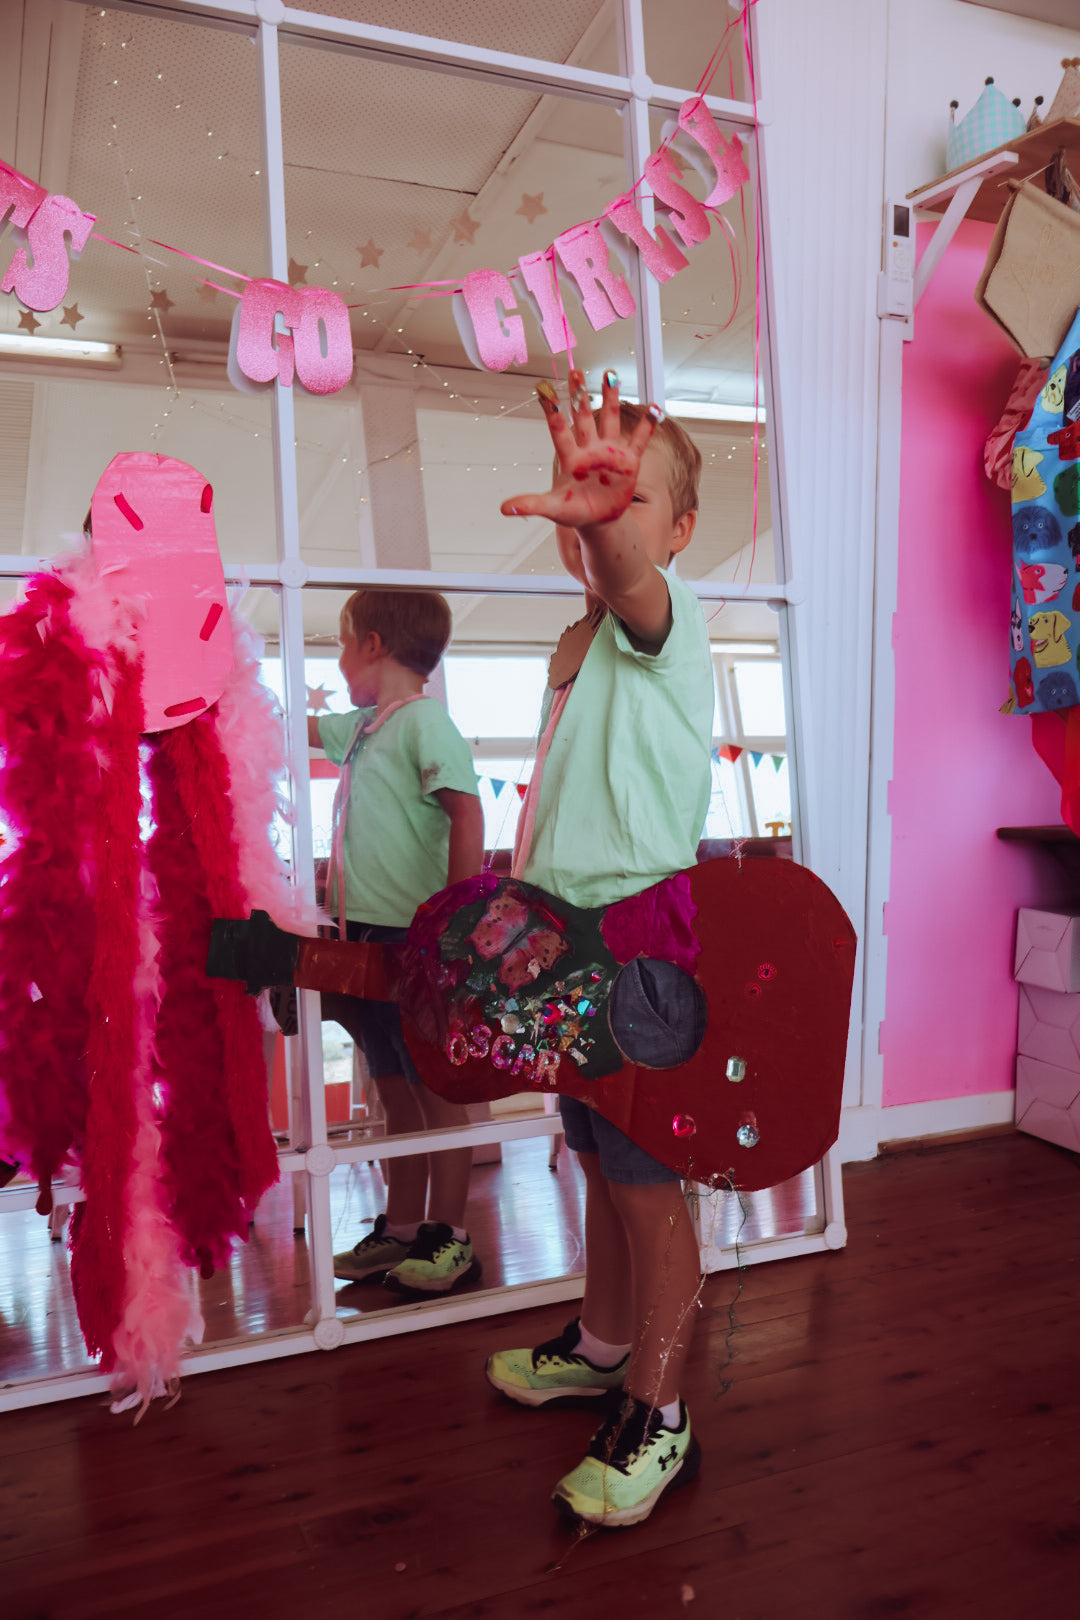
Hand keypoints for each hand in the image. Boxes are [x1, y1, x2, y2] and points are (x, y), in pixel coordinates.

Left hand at [500, 369, 660, 530]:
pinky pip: (640, 440)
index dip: (553, 412)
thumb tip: (505, 509)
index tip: (545, 391)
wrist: (598, 519)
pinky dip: (648, 426)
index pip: (559, 430)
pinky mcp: (629, 461)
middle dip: (580, 395)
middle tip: (576, 372)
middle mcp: (589, 449)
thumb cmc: (573, 511)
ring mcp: (610, 452)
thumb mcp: (553, 509)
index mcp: (570, 458)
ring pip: (610, 419)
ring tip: (611, 374)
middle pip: (584, 417)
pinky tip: (655, 408)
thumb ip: (532, 505)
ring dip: (611, 398)